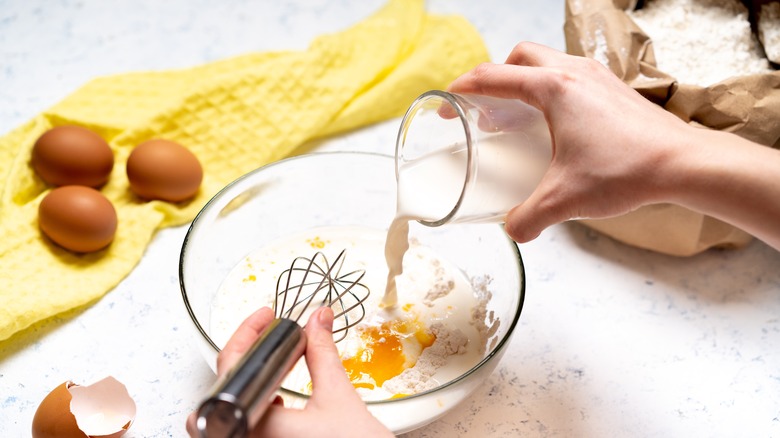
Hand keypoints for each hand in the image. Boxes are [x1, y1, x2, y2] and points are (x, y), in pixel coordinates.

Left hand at [187, 306, 392, 437]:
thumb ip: (322, 353)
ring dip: (246, 388)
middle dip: (242, 362)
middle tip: (264, 340)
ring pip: (226, 415)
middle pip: (219, 392)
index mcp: (259, 426)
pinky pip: (242, 432)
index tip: (265, 318)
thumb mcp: (339, 397)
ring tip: (271, 368)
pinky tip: (277, 404)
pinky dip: (255, 412)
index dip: (246, 333)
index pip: (231, 367)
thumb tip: (317, 320)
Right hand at [447, 42, 691, 241]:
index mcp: (553, 89)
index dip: (462, 89)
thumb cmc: (626, 170)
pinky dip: (551, 91)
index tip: (448, 104)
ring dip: (524, 81)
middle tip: (483, 106)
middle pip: (520, 57)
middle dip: (494, 76)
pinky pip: (571, 77)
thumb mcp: (565, 200)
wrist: (683, 163)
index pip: (493, 76)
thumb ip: (528, 218)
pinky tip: (555, 125)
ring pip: (548, 63)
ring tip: (515, 115)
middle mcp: (574, 73)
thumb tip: (512, 230)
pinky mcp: (615, 89)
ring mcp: (598, 77)